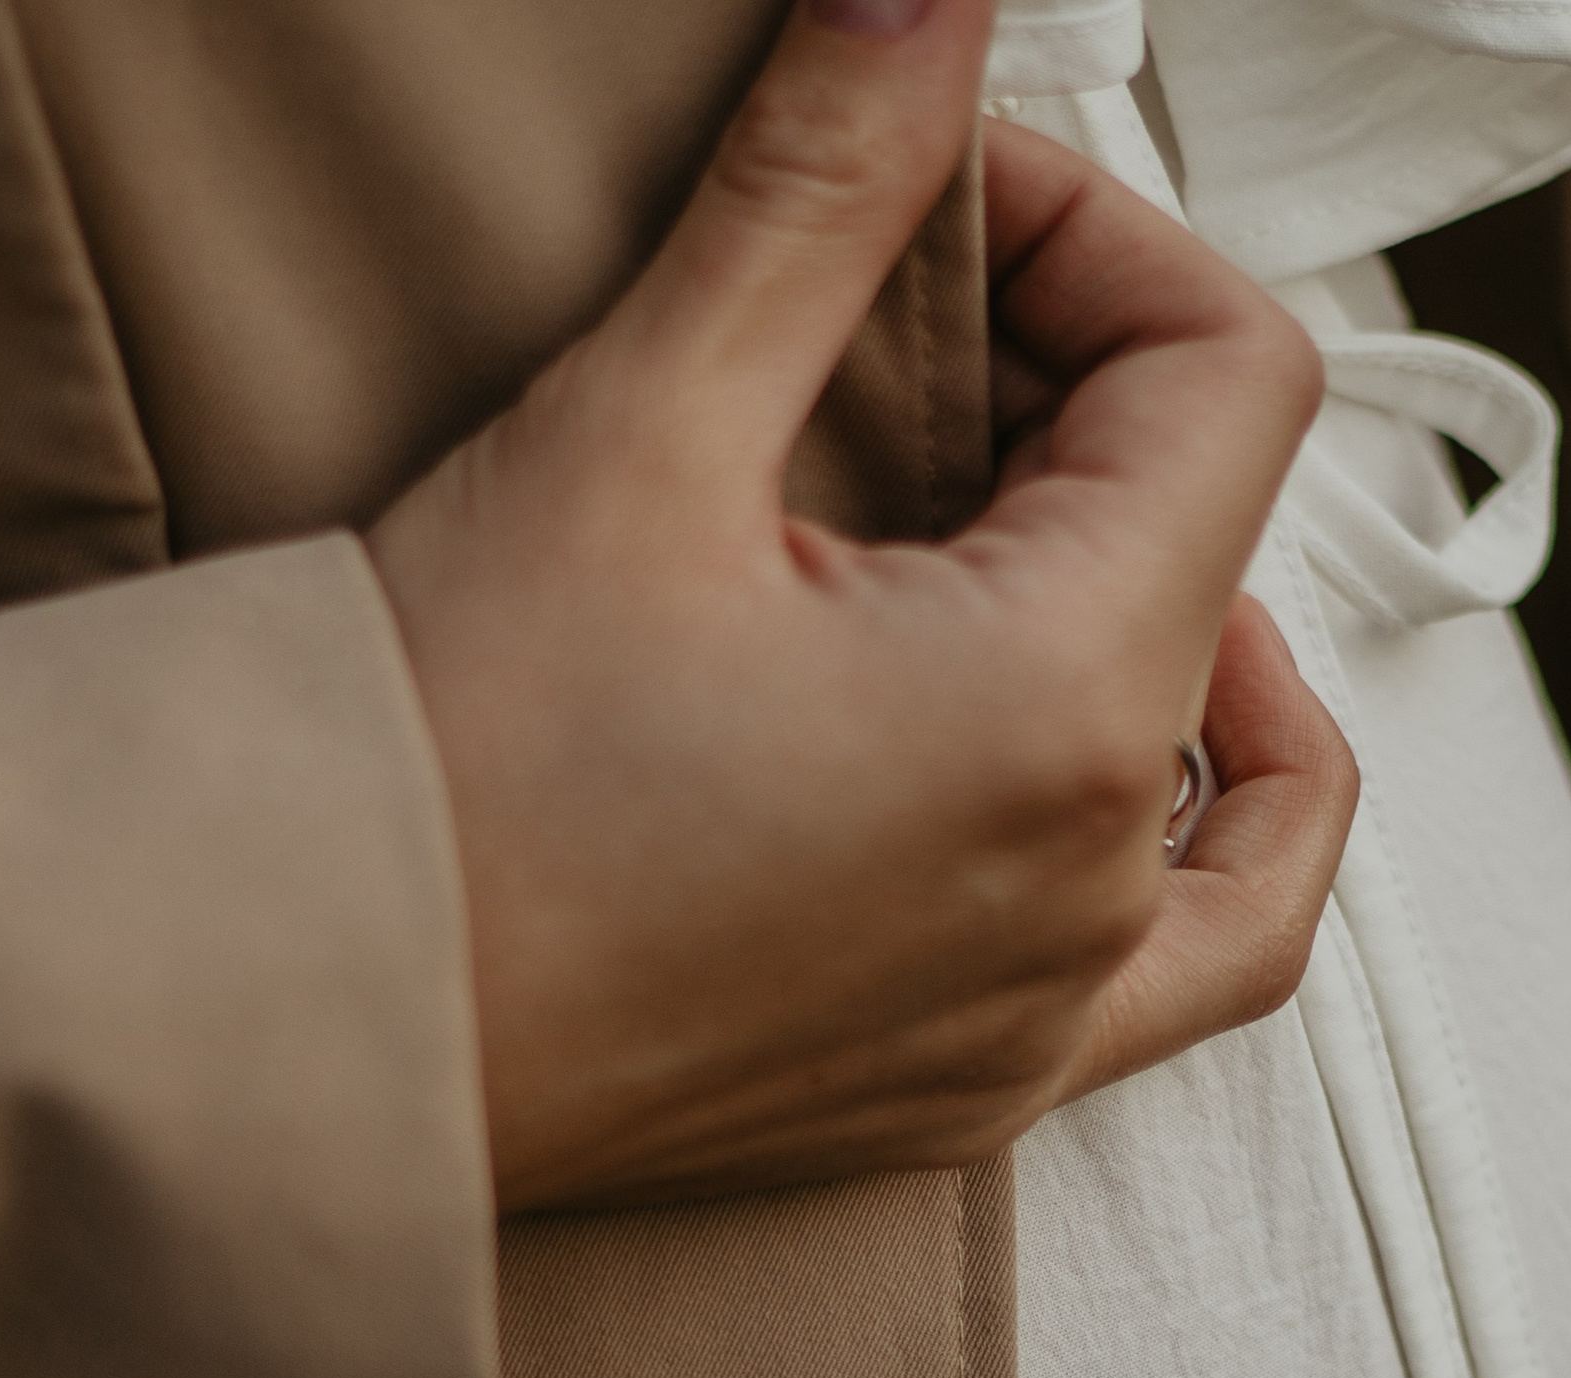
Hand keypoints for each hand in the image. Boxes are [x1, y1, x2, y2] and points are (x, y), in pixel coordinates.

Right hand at [367, 0, 1352, 1211]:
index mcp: (1061, 703)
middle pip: (1222, 553)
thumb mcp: (642, 431)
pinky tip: (1134, 772)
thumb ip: (823, 195)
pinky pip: (1197, 960)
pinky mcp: (979, 1077)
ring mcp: (1049, 1002)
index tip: (941, 216)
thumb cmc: (443, 767)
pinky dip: (1204, 836)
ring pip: (1252, 776)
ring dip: (1182, 613)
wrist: (318, 1018)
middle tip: (907, 354)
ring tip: (1056, 537)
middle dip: (1087, 406)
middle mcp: (1093, 877)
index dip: (1098, 242)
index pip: (1225, 383)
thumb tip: (923, 7)